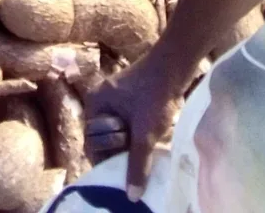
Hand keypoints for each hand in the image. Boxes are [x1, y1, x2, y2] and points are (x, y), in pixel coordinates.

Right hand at [85, 49, 184, 199]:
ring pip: (114, 136)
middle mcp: (97, 103)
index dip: (109, 154)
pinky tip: (145, 137)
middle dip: (118, 147)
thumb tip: (131, 196)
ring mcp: (110, 102)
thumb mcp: (145, 134)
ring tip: (143, 140)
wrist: (173, 68)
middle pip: (101, 141)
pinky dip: (132, 136)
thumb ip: (137, 164)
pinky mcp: (124, 103)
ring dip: (128, 143)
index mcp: (94, 105)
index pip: (91, 143)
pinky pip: (122, 127)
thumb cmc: (154, 96)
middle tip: (135, 141)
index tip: (127, 151)